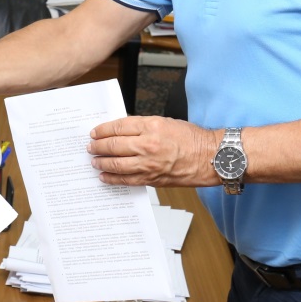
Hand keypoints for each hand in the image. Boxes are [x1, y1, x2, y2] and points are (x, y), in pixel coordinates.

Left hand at [87, 116, 216, 186]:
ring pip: (117, 164)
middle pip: (114, 145)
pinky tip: (105, 176)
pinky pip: (127, 180)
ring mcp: (149, 164)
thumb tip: (121, 131)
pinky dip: (113, 178)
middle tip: (90, 147)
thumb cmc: (192, 138)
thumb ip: (142, 126)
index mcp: (151, 126)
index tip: (94, 132)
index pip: (118, 126)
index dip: (103, 130)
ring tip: (94, 161)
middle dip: (98, 146)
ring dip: (102, 163)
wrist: (210, 157)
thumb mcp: (165, 122)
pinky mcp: (152, 179)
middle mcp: (148, 144)